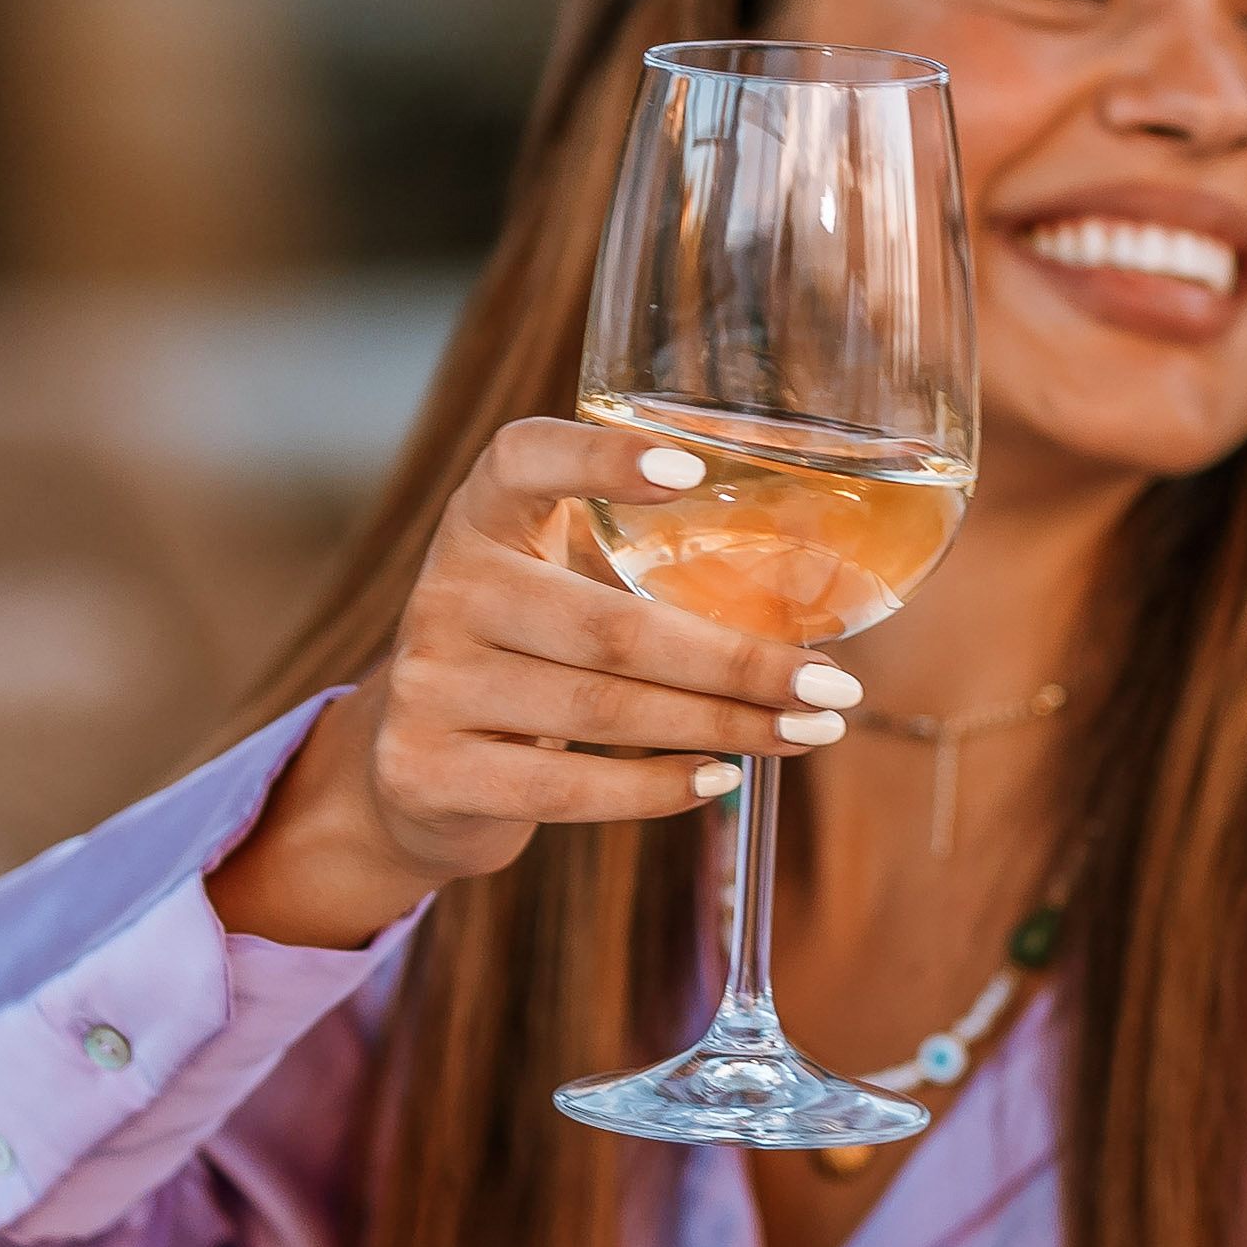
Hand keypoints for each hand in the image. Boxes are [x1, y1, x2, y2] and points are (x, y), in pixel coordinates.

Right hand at [210, 417, 866, 950]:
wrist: (411, 768)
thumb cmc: (528, 657)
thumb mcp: (555, 584)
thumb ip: (637, 564)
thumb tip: (817, 589)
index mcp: (482, 520)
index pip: (522, 460)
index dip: (600, 458)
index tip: (692, 469)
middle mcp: (445, 590)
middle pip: (612, 627)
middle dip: (740, 662)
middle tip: (835, 682)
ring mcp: (428, 684)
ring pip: (604, 712)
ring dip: (724, 726)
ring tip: (809, 731)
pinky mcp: (427, 770)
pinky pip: (567, 788)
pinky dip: (656, 787)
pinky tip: (721, 777)